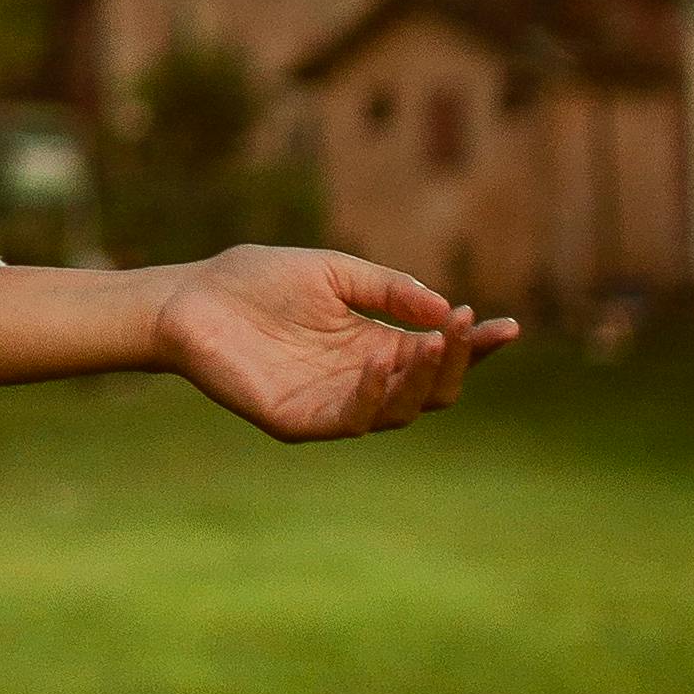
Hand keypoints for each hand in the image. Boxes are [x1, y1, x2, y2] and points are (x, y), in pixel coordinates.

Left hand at [150, 245, 516, 442]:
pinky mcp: (297, 420)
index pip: (436, 354)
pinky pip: (347, 421)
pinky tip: (381, 366)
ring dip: (420, 380)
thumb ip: (387, 289)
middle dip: (454, 362)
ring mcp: (331, 404)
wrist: (188, 297)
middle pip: (430, 390)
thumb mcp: (334, 272)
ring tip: (428, 344)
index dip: (473, 345)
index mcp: (374, 345)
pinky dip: (371, 398)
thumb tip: (444, 308)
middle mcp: (360, 380)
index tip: (506, 327)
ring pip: (398, 412)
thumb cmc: (256, 281)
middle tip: (462, 327)